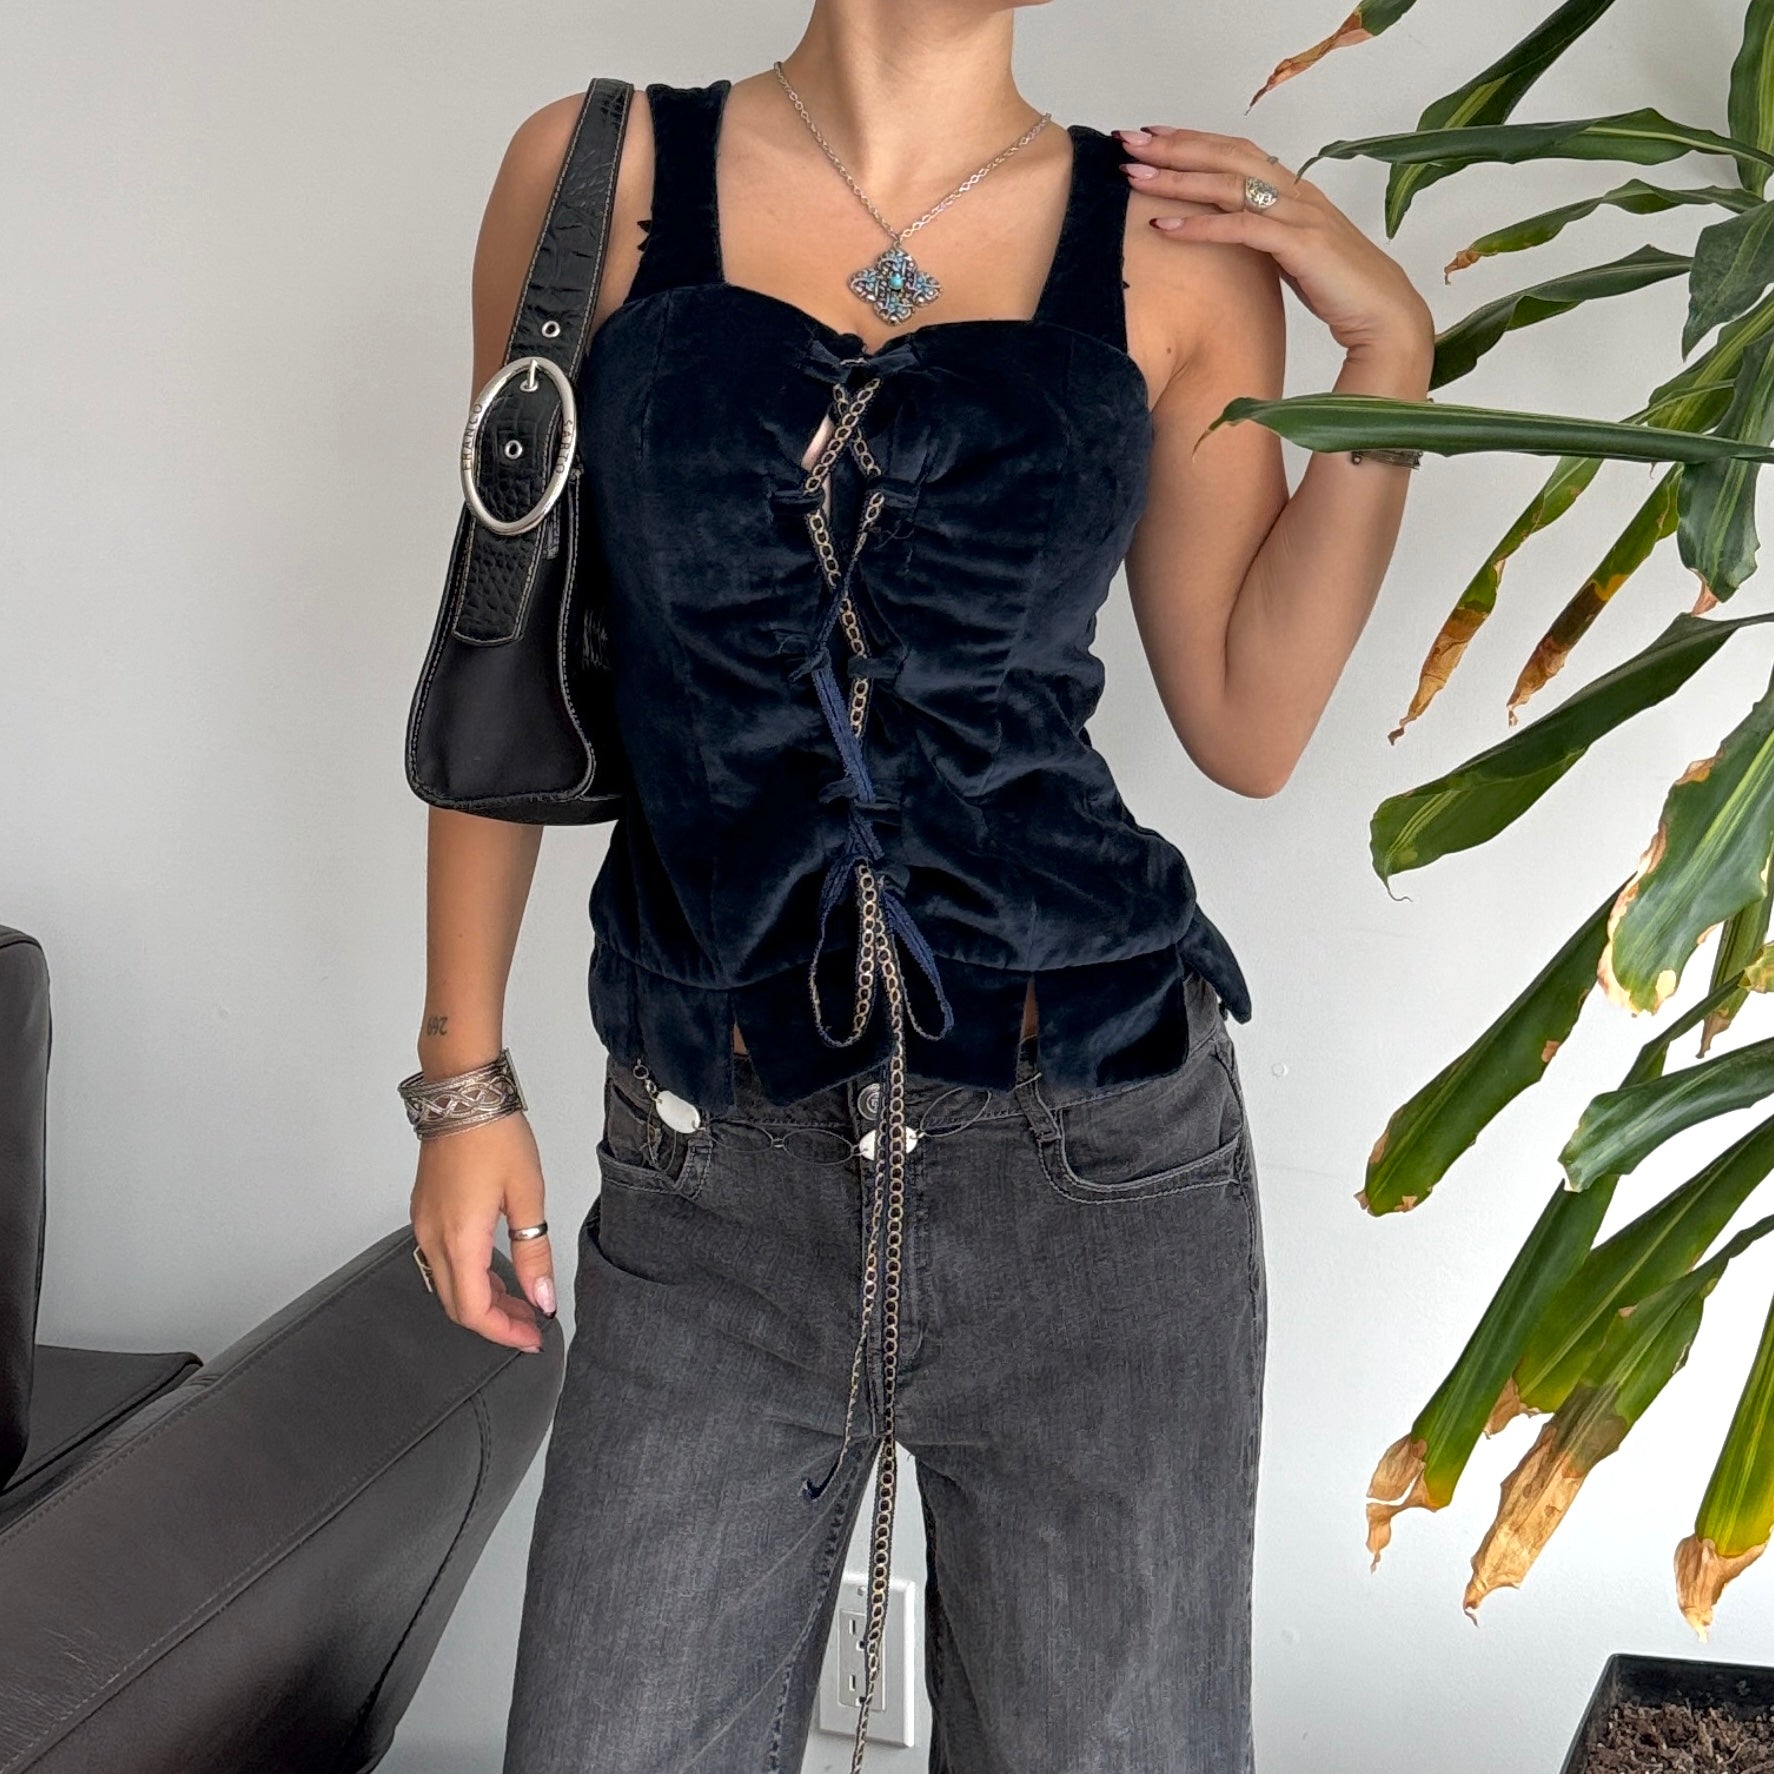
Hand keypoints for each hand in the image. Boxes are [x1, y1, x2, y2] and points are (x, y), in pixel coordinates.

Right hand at [410, 1109, 553, 1353]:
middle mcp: (432, 1237)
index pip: (474, 1311)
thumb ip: (533, 1251)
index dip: (504, 1333)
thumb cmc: (494, 1134)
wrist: (462, 1095)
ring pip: (447, 1284)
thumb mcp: (527, 1194)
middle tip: (531, 1322)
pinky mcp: (424, 1212)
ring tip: (520, 1298)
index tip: (533, 1337)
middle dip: (495, 1321)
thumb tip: (541, 1296)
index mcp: (459, 1239)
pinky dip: (468, 1276)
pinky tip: (495, 1269)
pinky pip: (441, 1261)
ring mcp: (424, 1225)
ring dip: (482, 1300)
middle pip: (457, 1305)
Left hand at [1115, 125, 1433, 366]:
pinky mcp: (1300, 245)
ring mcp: (1300, 215)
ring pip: (1229, 184)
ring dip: (1178, 178)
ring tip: (1135, 176)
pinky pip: (1242, 227)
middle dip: (1175, 146)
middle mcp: (1297, 193)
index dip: (1194, 141)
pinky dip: (1201, 225)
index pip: (1237, 152)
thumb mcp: (1293, 256)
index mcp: (1295, 191)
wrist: (1386, 316)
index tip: (1152, 138)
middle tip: (1128, 142)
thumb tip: (1228, 235)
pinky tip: (1164, 225)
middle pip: (1227, 155)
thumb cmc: (1340, 291)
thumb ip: (1265, 236)